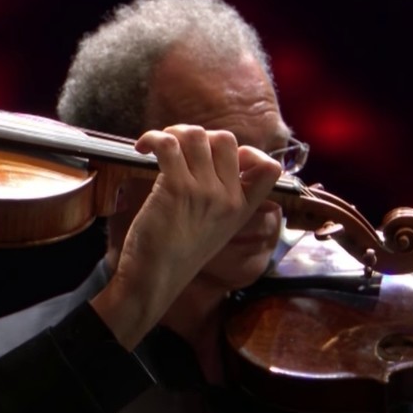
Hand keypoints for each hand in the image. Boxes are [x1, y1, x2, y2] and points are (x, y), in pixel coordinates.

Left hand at [89, 125, 281, 347]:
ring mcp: (204, 192)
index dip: (248, 151)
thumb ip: (220, 200)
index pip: (270, 168)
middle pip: (226, 139)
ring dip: (172, 132)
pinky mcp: (176, 188)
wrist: (154, 280)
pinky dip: (152, 138)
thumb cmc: (176, 254)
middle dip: (199, 135)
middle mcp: (228, 198)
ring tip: (157, 145)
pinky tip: (142, 148)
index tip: (220, 157)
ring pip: (196, 136)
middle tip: (178, 148)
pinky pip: (168, 144)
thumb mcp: (213, 228)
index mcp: (241, 209)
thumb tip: (207, 163)